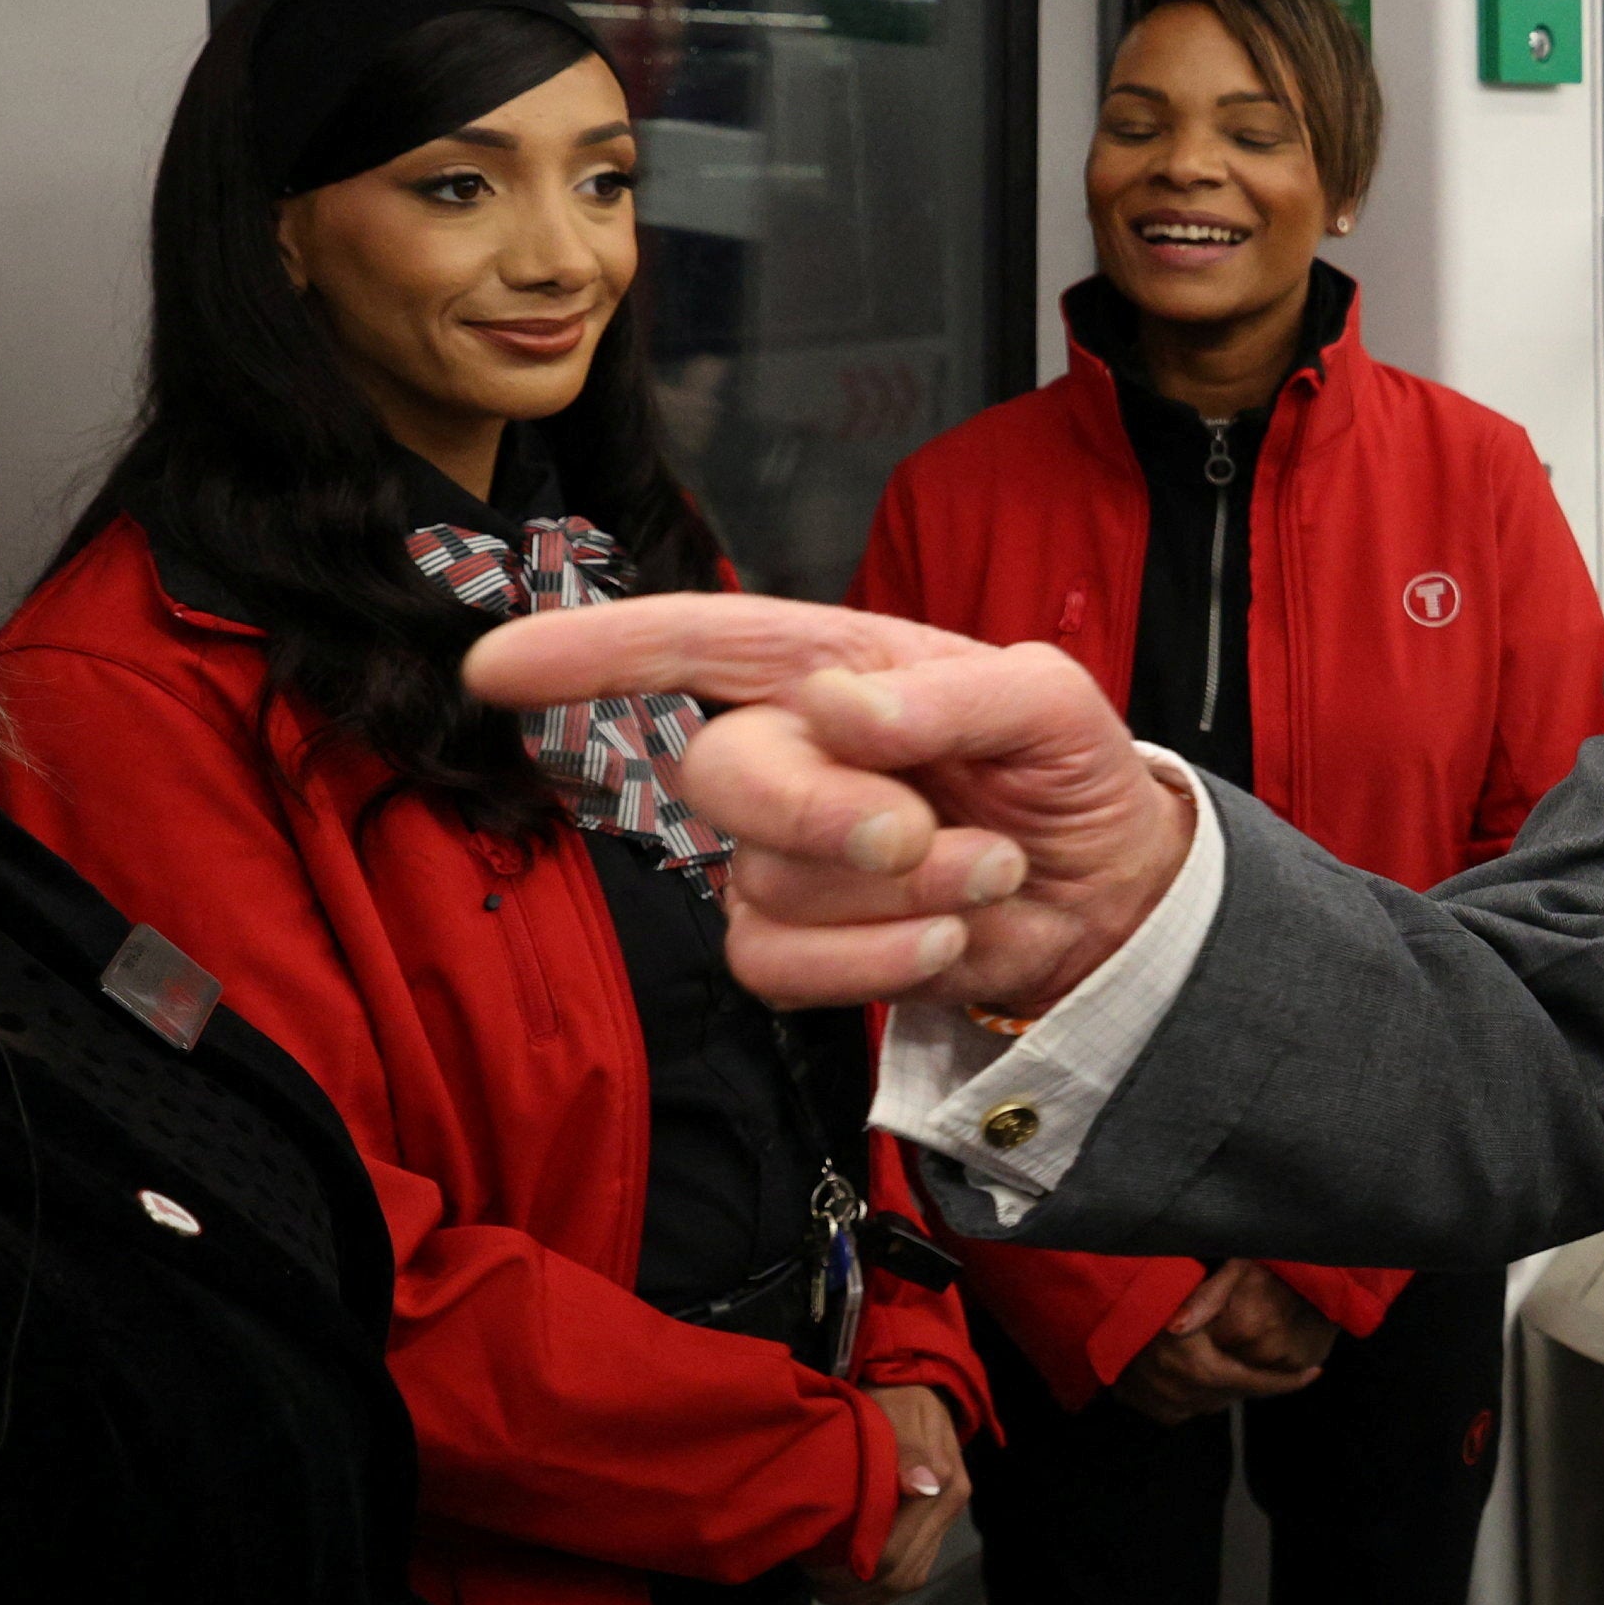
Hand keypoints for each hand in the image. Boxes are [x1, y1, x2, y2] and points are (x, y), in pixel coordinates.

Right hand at [459, 599, 1194, 1012]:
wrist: (1109, 893)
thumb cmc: (1067, 771)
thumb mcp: (1050, 702)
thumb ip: (952, 695)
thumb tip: (830, 707)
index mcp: (834, 666)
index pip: (695, 642)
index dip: (594, 650)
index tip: (494, 667)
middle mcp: (790, 751)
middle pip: (718, 772)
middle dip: (816, 810)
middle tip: (917, 828)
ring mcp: (781, 854)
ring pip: (766, 881)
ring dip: (899, 889)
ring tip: (988, 870)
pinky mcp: (795, 943)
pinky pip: (779, 962)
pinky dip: (878, 959)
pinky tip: (950, 936)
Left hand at [801, 1383, 968, 1604]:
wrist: (918, 1384)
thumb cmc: (896, 1400)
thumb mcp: (896, 1412)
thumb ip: (909, 1449)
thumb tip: (922, 1486)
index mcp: (942, 1486)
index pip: (897, 1551)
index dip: (854, 1572)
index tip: (815, 1574)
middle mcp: (949, 1507)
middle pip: (903, 1573)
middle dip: (856, 1589)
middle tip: (815, 1588)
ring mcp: (944, 1517)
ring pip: (909, 1578)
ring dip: (868, 1594)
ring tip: (829, 1593)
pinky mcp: (935, 1522)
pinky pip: (914, 1568)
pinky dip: (882, 1592)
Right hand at [1116, 1259, 1342, 1423]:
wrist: (1094, 1308)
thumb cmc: (1152, 1291)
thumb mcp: (1194, 1290)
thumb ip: (1220, 1306)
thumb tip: (1261, 1327)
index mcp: (1203, 1369)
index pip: (1257, 1384)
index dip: (1289, 1381)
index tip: (1314, 1374)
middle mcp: (1183, 1395)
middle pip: (1234, 1396)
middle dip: (1252, 1379)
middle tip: (1259, 1356)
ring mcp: (1159, 1404)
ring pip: (1209, 1404)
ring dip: (1222, 1386)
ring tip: (1225, 1358)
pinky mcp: (1139, 1404)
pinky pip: (1180, 1407)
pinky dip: (1193, 1392)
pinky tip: (1193, 1369)